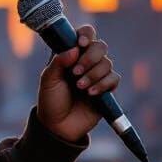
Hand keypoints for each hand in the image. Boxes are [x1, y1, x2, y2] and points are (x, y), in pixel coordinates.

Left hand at [36, 25, 120, 143]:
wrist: (58, 127)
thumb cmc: (51, 101)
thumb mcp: (48, 80)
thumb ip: (58, 62)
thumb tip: (74, 48)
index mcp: (71, 54)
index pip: (85, 35)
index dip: (86, 35)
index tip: (81, 43)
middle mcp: (86, 62)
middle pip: (100, 46)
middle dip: (90, 57)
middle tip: (75, 72)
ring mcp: (97, 75)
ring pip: (107, 63)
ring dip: (93, 74)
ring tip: (79, 87)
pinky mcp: (106, 90)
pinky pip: (114, 79)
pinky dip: (102, 84)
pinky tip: (90, 94)